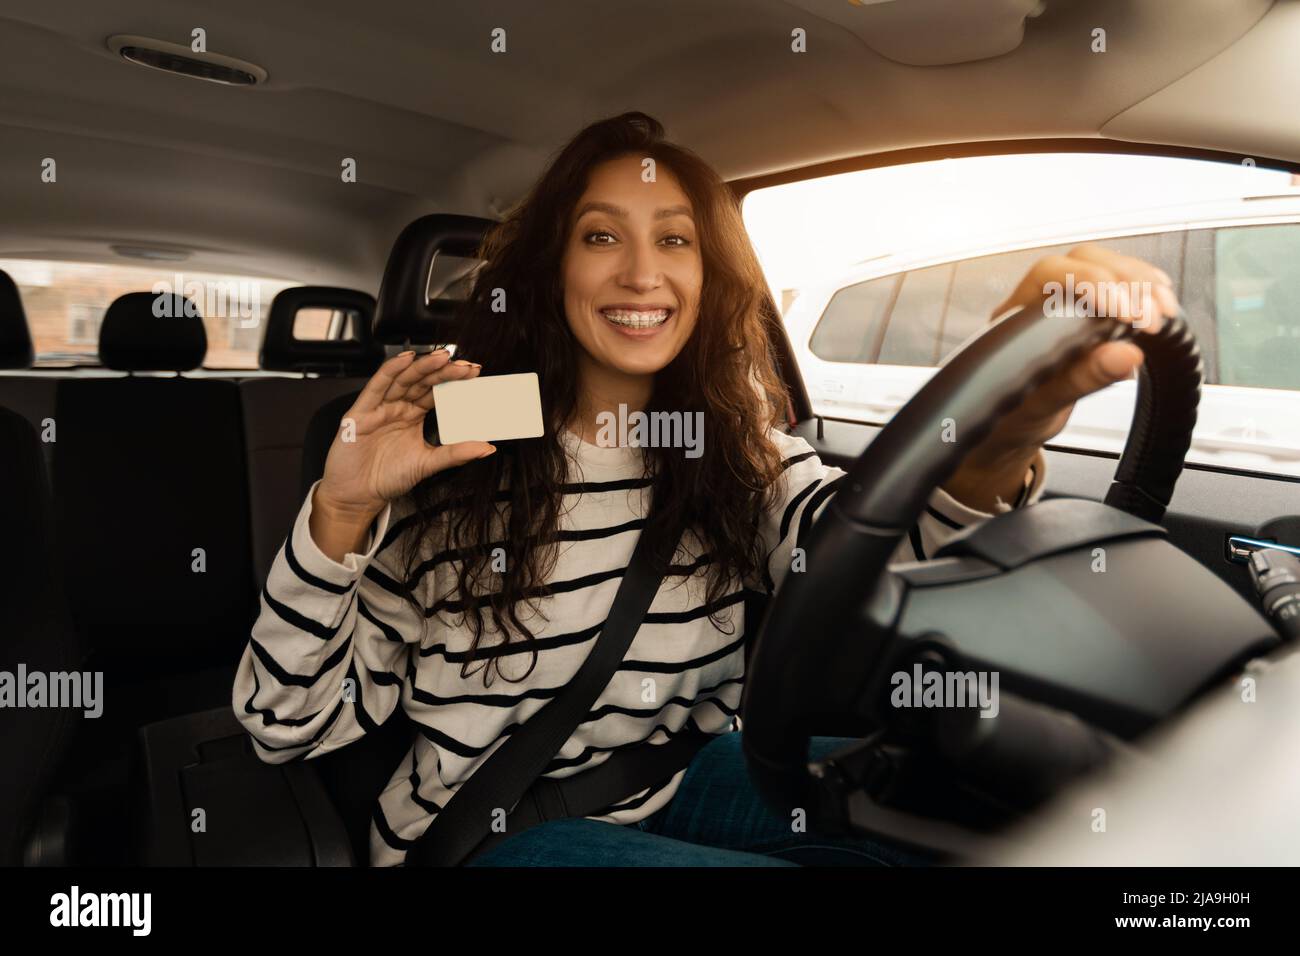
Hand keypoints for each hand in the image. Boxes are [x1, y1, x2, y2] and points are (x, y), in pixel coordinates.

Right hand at [314, 349, 495, 523]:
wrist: (358, 496)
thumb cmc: (387, 477)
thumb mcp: (428, 464)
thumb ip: (456, 454)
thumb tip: (487, 448)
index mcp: (413, 415)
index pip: (436, 392)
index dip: (453, 382)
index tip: (475, 375)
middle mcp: (397, 407)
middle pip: (422, 381)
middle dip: (444, 371)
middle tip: (465, 366)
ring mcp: (379, 407)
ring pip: (402, 379)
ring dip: (422, 366)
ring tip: (443, 357)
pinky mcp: (360, 413)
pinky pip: (376, 387)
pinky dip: (390, 371)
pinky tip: (405, 359)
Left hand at [941, 244, 1180, 512]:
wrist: (1006, 435)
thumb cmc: (1011, 419)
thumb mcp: (1043, 406)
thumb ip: (1081, 379)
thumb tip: (1127, 355)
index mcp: (1013, 320)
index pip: (1050, 276)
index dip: (1092, 285)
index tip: (1125, 311)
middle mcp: (1035, 305)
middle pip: (1082, 262)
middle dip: (1125, 281)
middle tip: (1152, 316)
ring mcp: (1062, 307)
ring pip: (1102, 269)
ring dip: (1140, 283)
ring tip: (1164, 309)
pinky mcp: (1087, 316)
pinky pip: (1116, 287)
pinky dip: (1144, 291)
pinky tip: (1161, 301)